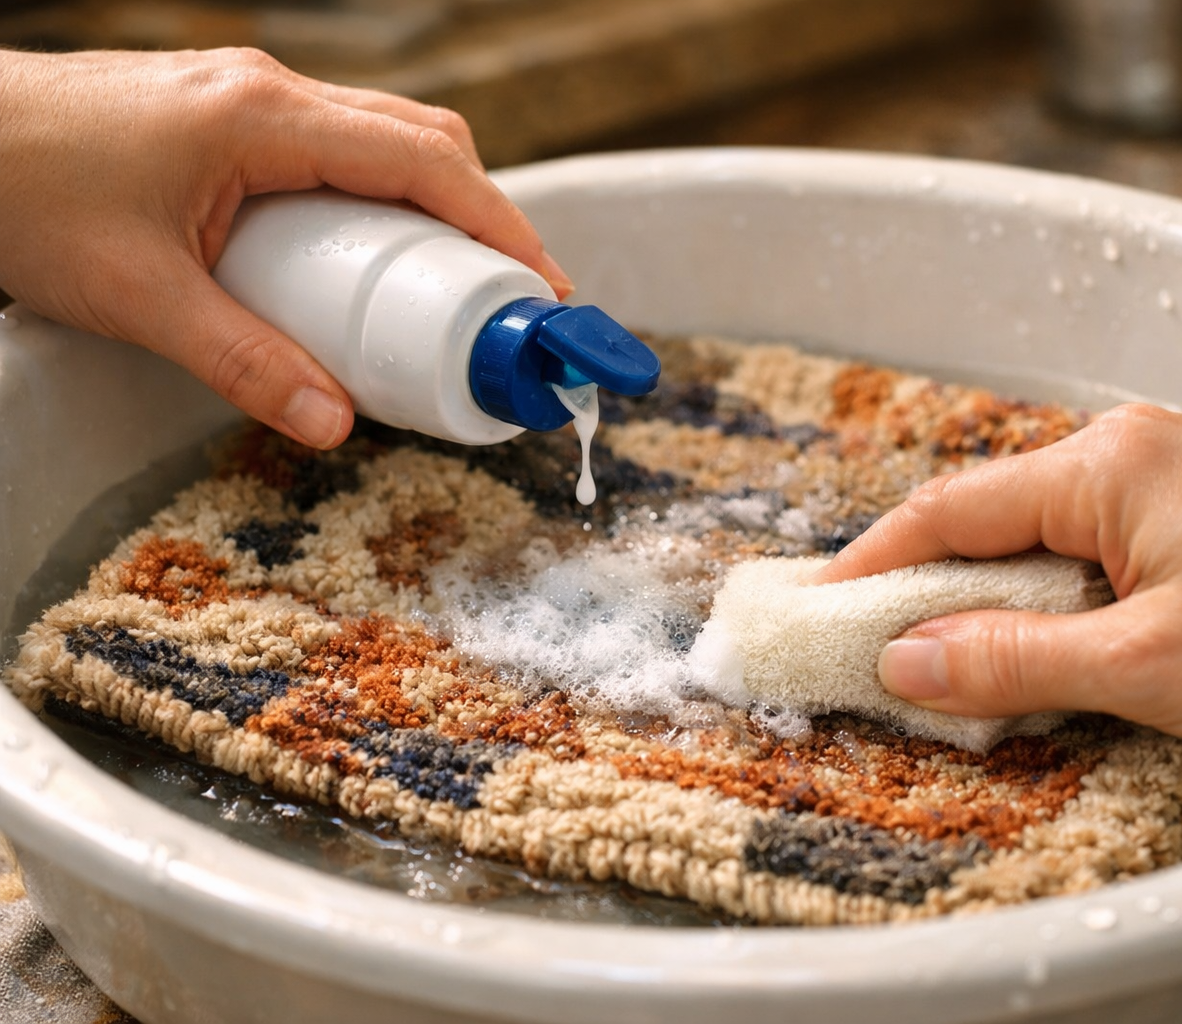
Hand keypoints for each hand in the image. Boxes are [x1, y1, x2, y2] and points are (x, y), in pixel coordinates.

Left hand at [0, 47, 572, 448]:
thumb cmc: (21, 192)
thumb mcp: (140, 295)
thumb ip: (243, 362)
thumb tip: (333, 423)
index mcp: (264, 120)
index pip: (423, 163)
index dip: (499, 225)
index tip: (540, 288)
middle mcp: (270, 93)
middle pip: (422, 140)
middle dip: (483, 216)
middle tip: (505, 298)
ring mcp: (248, 96)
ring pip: (383, 136)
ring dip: (433, 204)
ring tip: (448, 286)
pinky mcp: (226, 113)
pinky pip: (337, 145)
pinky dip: (380, 197)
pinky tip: (364, 255)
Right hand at [813, 404, 1181, 748]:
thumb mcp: (1148, 666)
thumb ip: (1015, 661)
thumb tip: (904, 661)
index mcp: (1098, 470)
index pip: (945, 513)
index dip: (871, 564)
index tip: (817, 608)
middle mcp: (1119, 445)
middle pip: (985, 513)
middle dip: (923, 578)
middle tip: (871, 641)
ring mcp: (1159, 459)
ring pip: (1037, 522)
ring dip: (988, 581)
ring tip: (951, 645)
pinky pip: (1086, 527)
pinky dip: (1045, 575)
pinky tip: (1046, 623)